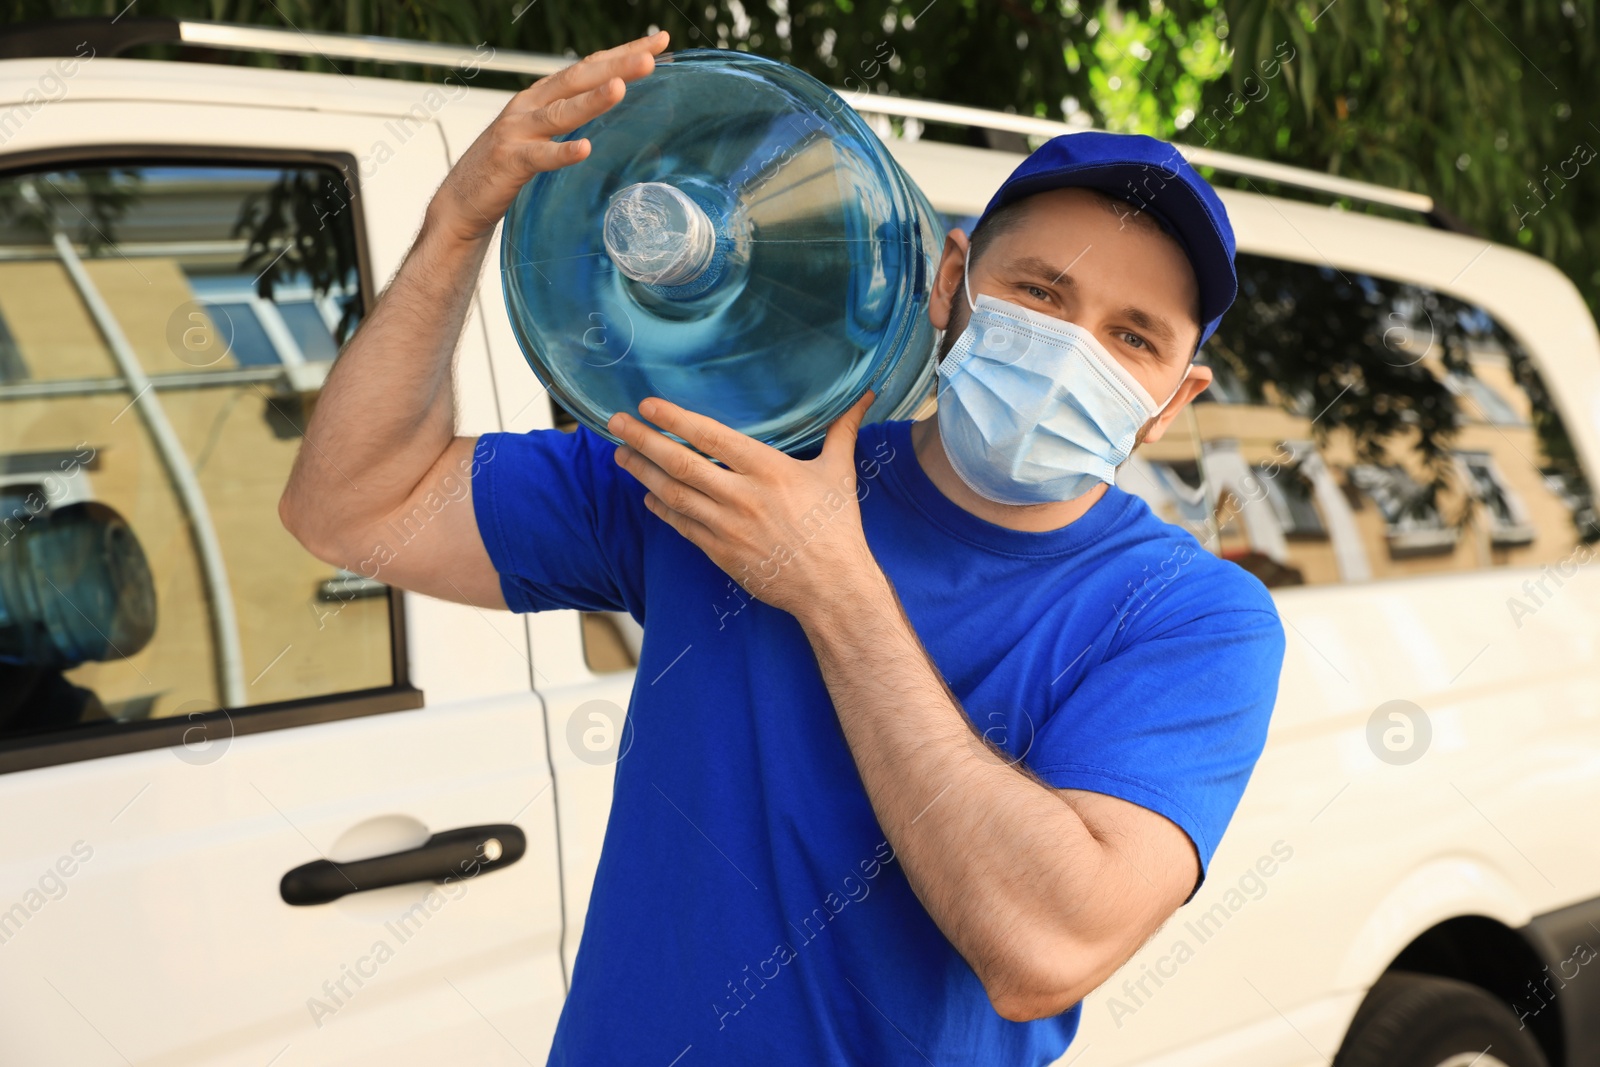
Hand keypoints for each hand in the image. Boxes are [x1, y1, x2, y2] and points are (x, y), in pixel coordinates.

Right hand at [427, 30, 668, 243]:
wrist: (463, 200)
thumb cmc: (507, 165)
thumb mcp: (544, 133)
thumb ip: (572, 116)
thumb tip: (614, 103)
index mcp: (542, 96)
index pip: (588, 67)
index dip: (621, 53)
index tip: (658, 42)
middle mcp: (530, 106)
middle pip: (578, 79)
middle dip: (615, 66)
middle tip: (649, 56)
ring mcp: (517, 132)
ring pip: (560, 112)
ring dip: (591, 100)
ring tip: (620, 88)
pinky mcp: (509, 162)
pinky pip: (540, 158)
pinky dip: (562, 153)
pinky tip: (584, 149)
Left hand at [608, 392, 882, 620]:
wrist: (832, 588)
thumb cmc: (838, 529)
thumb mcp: (840, 474)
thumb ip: (843, 430)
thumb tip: (865, 395)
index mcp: (768, 469)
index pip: (710, 436)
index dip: (675, 418)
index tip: (648, 405)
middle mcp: (741, 495)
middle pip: (679, 462)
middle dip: (643, 440)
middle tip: (616, 423)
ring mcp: (727, 526)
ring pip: (673, 493)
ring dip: (642, 472)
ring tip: (621, 455)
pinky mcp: (720, 553)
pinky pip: (681, 526)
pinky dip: (661, 508)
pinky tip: (647, 495)